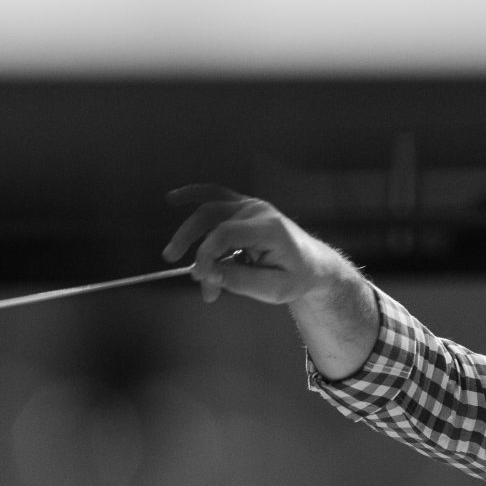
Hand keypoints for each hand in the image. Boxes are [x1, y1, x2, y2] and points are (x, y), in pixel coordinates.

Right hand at [162, 185, 349, 304]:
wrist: (312, 265)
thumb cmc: (295, 277)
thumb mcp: (273, 290)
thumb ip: (240, 281)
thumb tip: (207, 274)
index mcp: (270, 228)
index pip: (226, 234)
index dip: (206, 254)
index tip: (201, 277)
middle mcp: (258, 211)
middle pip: (212, 217)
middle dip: (190, 240)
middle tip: (174, 262)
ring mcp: (251, 205)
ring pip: (209, 213)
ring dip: (190, 235)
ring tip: (176, 257)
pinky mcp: (244, 207)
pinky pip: (215, 196)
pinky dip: (193, 195)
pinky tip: (173, 199)